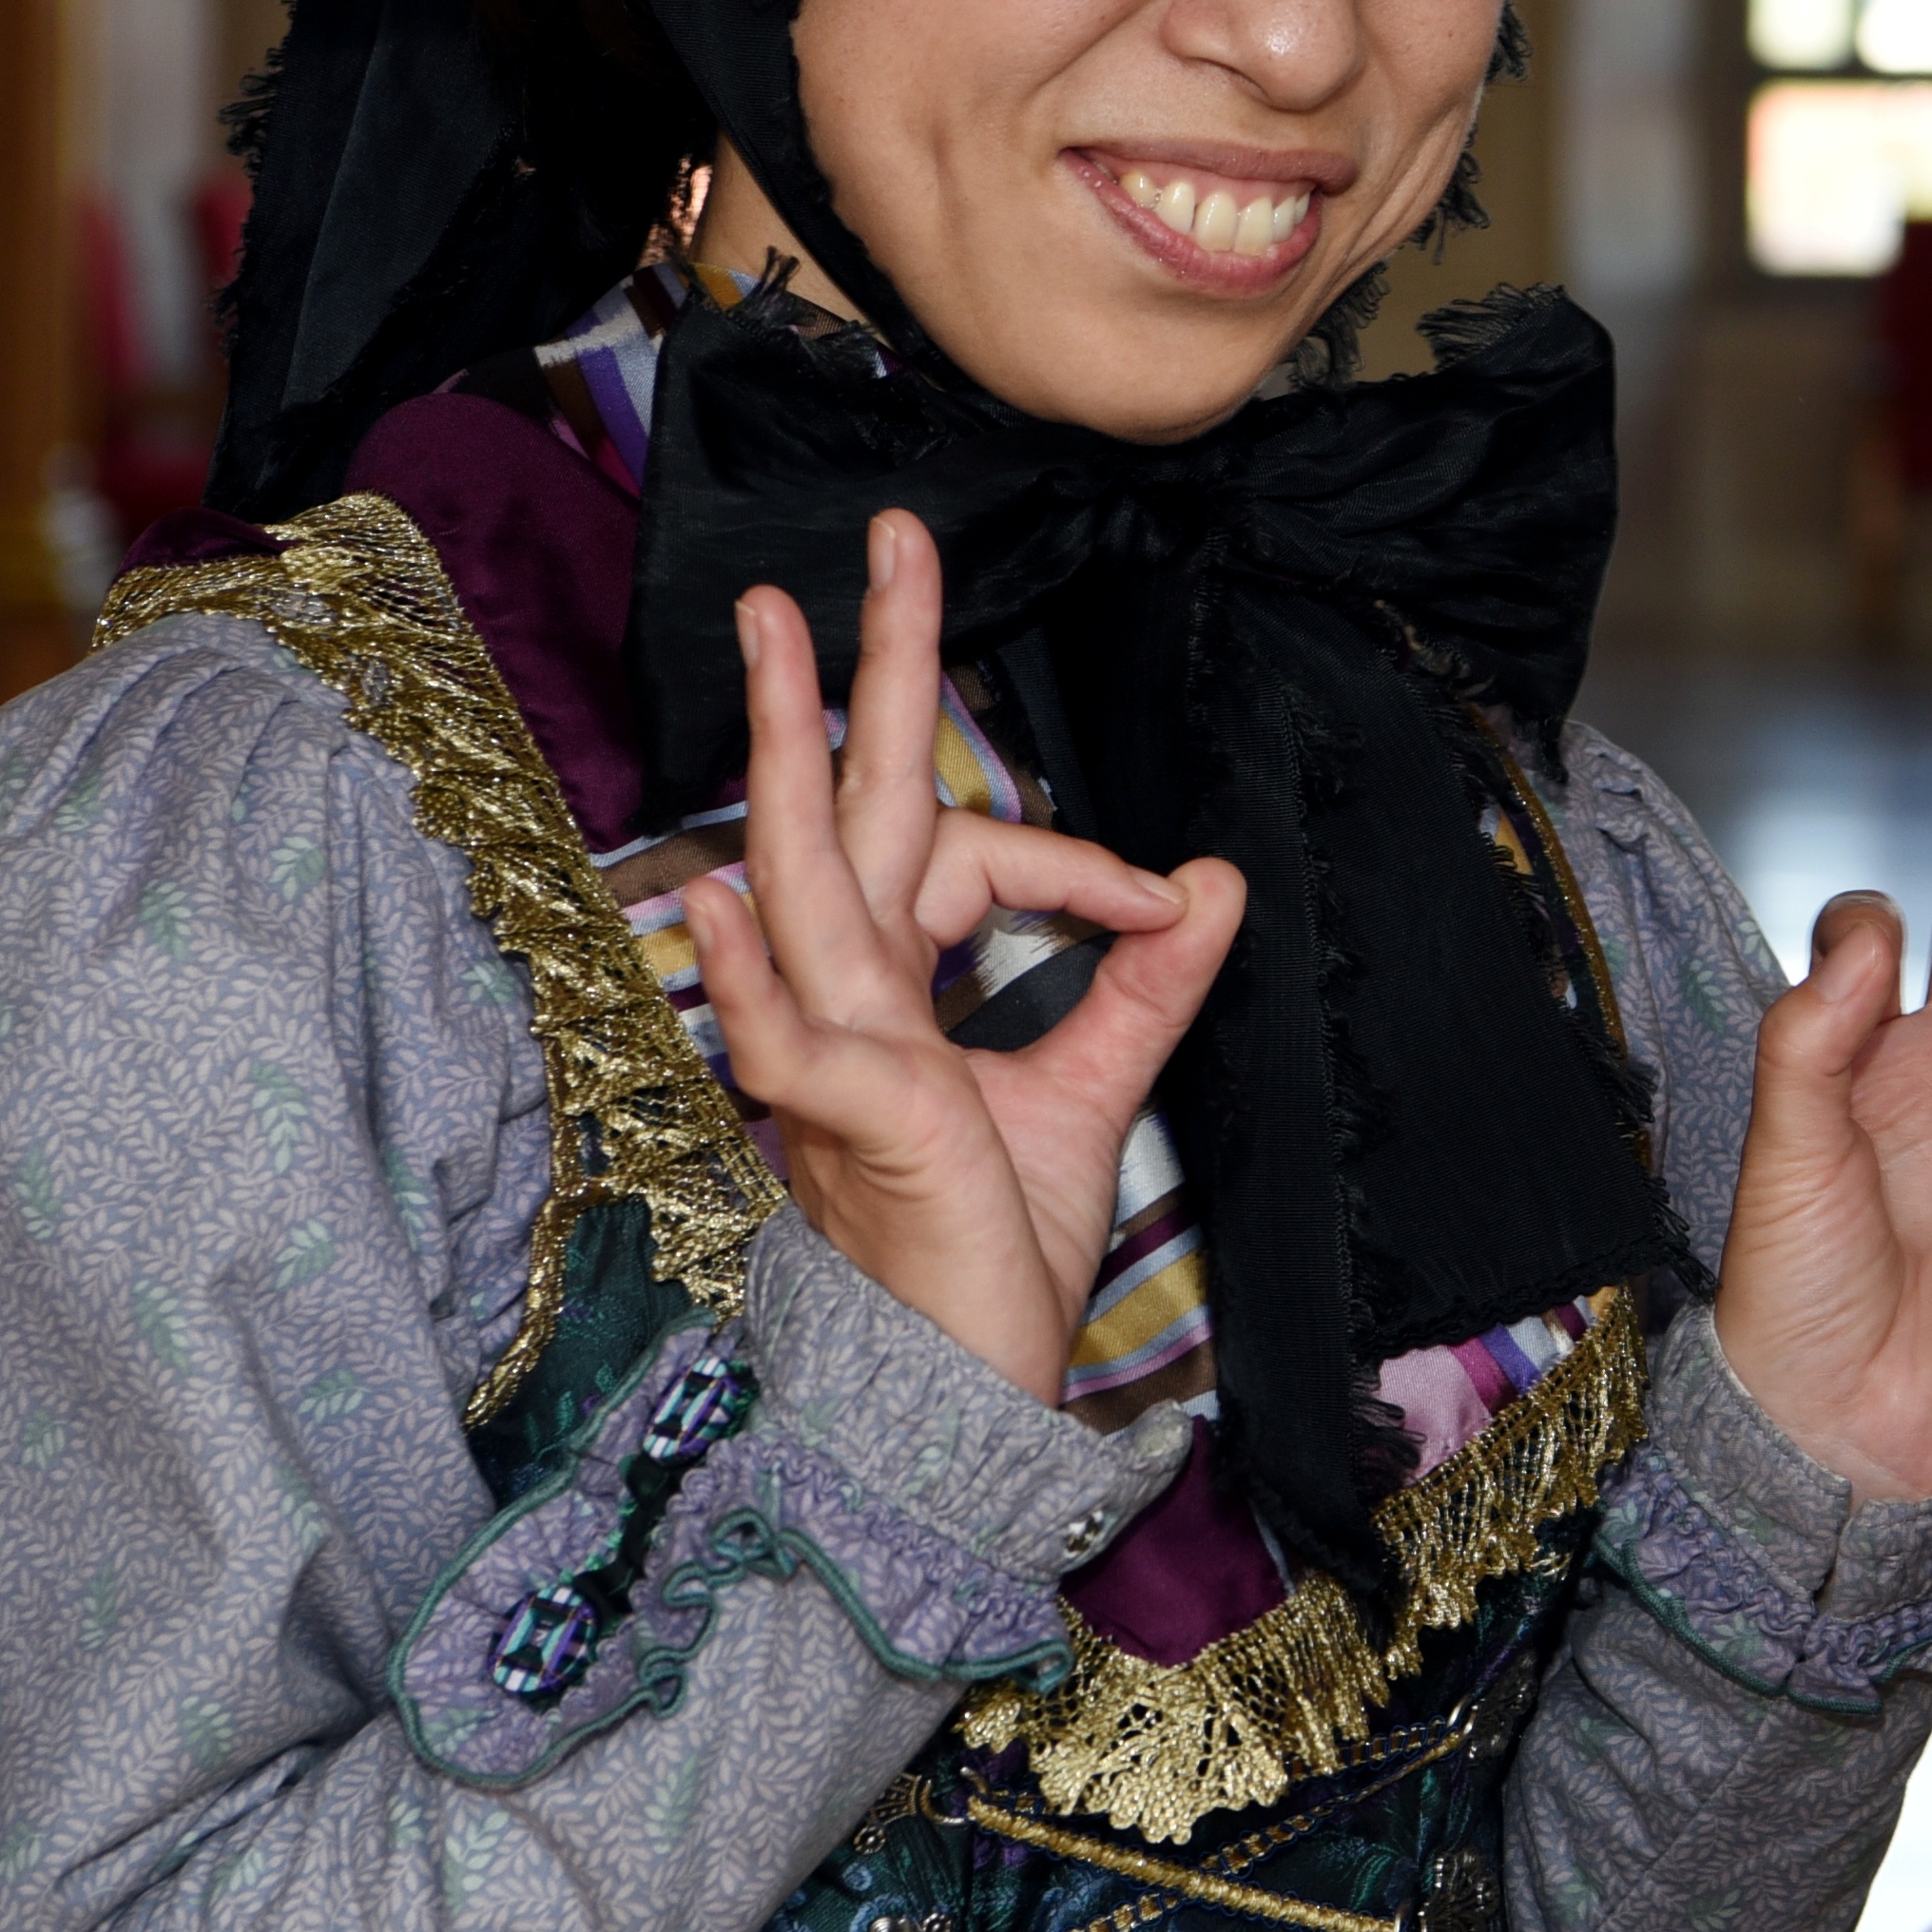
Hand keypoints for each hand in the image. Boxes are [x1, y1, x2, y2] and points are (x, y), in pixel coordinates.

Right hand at [683, 509, 1245, 1394]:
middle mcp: (852, 998)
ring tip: (771, 632)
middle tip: (878, 538)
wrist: (961, 1393)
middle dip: (851, 670)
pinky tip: (718, 900)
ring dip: (781, 752)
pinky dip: (751, 974)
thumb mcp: (1093, 1096)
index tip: (1172, 903)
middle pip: (843, 805)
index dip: (1081, 861)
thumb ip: (1143, 987)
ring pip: (801, 876)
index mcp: (899, 986)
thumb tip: (1213, 881)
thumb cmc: (992, 1251)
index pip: (969, 858)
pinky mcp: (839, 1123)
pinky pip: (783, 1037)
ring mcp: (830, 1052)